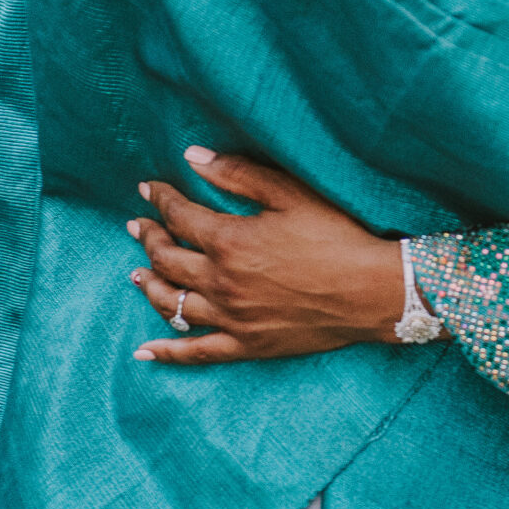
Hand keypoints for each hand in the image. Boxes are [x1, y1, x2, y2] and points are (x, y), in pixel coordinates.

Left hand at [129, 148, 404, 365]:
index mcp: (229, 241)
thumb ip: (237, 174)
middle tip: (138, 226)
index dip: (160, 199)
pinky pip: (196, 352)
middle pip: (166, 259)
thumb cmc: (337, 236)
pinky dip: (167, 352)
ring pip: (171, 303)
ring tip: (136, 273)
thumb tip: (192, 156)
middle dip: (148, 237)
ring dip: (148, 285)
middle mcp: (221, 282)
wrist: (372, 292)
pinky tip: (143, 351)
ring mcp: (231, 318)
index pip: (179, 216)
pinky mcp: (246, 345)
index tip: (148, 188)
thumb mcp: (290, 194)